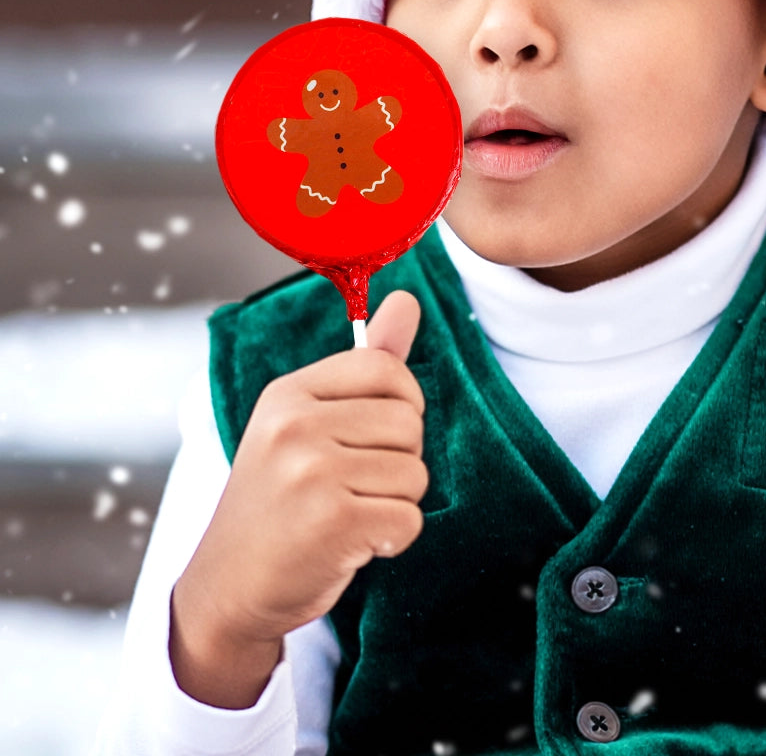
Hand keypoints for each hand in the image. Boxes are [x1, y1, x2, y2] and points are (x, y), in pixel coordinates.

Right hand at [169, 290, 425, 706]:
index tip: (374, 434)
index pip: (386, 369)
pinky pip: (409, 519)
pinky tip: (353, 544)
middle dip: (399, 460)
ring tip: (347, 514)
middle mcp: (295, 426)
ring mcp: (310, 473)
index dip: (402, 403)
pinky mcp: (331, 523)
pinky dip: (393, 539)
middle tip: (352, 485)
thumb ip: (367, 362)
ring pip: (415, 474)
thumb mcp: (308, 422)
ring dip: (395, 503)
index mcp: (289, 394)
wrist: (227, 589)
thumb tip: (409, 298)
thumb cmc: (280, 501)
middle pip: (409, 423)